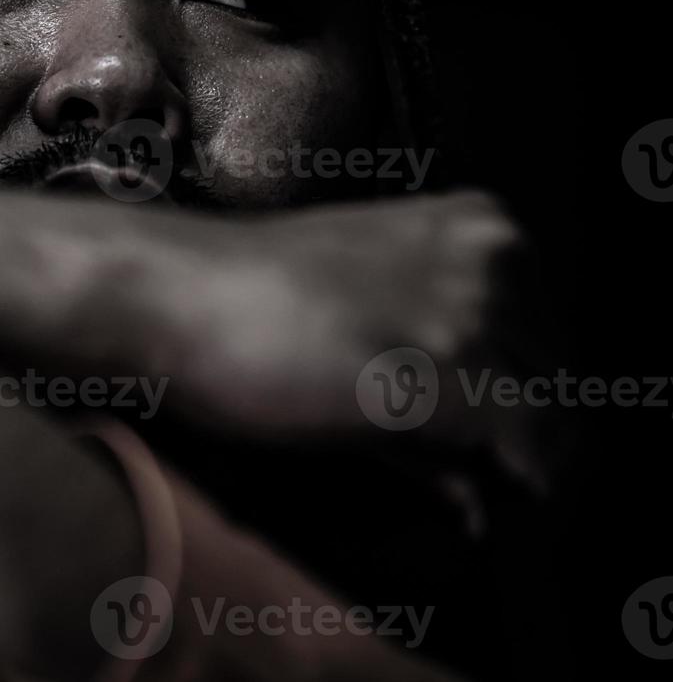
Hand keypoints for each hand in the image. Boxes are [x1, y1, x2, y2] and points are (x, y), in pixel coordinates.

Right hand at [0, 182, 548, 494]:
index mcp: (478, 224)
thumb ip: (428, 372)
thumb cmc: (242, 298)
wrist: (169, 296)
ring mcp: (473, 312)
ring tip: (428, 477)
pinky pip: (517, 458)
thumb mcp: (353, 311)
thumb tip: (478, 474)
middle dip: (505, 438)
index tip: (478, 442)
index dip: (516, 401)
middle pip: (555, 381)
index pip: (548, 337)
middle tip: (448, 472)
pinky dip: (484, 490)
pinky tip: (442, 499)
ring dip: (491, 466)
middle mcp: (492, 257)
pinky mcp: (445, 375)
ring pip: (544, 424)